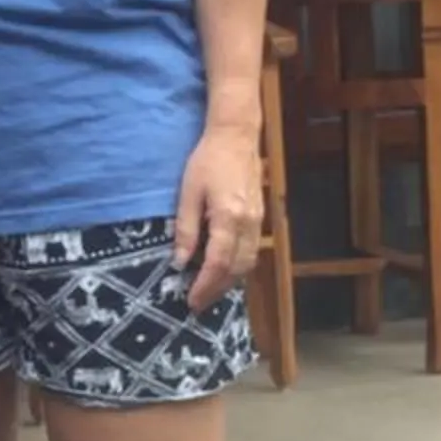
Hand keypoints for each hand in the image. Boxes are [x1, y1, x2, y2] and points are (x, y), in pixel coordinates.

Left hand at [173, 119, 262, 311]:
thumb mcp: (188, 192)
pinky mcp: (261, 218)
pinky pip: (252, 251)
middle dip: (217, 289)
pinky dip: (239, 267)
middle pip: (237, 268)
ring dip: (229, 282)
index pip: (218, 262)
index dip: (205, 285)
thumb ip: (185, 229)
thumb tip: (179, 262)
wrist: (236, 136)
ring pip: (248, 263)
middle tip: (197, 304)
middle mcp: (249, 224)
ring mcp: (259, 221)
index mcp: (229, 217)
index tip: (191, 300)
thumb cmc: (207, 160)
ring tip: (209, 292)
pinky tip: (224, 271)